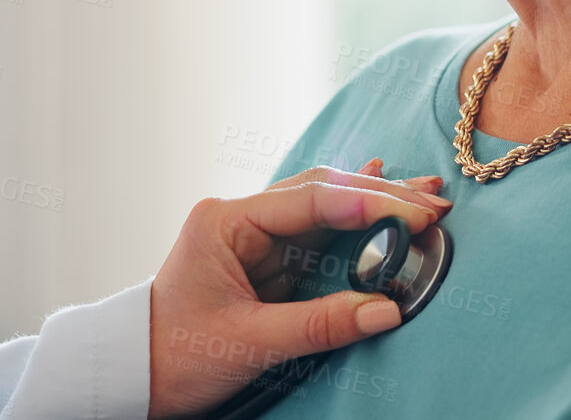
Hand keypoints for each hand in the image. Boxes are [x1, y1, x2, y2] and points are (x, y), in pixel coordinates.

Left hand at [147, 158, 451, 417]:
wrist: (134, 377)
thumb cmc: (174, 357)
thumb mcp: (249, 344)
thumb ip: (319, 324)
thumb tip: (387, 310)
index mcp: (226, 222)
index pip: (311, 201)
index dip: (368, 204)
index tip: (416, 213)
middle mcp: (240, 217)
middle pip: (322, 193)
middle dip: (381, 195)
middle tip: (435, 201)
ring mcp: (253, 235)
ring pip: (325, 207)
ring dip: (375, 201)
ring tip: (427, 193)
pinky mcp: (264, 258)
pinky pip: (317, 230)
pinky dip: (354, 219)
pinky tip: (382, 192)